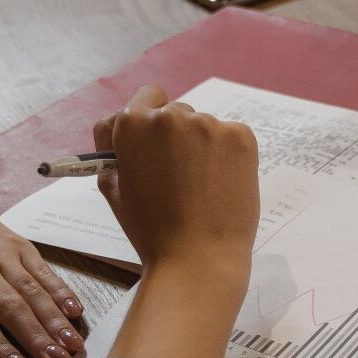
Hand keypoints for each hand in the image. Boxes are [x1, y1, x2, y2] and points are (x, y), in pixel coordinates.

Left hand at [0, 189, 86, 357]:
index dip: (2, 348)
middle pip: (12, 307)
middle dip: (39, 338)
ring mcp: (2, 253)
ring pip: (32, 291)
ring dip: (56, 321)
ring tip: (73, 345)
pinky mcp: (21, 244)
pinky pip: (44, 271)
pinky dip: (61, 292)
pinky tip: (76, 312)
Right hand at [93, 86, 259, 280]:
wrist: (198, 258)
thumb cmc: (152, 230)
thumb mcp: (115, 190)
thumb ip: (115, 156)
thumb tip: (123, 137)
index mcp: (133, 123)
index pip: (144, 98)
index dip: (147, 120)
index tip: (153, 140)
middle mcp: (171, 116)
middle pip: (176, 112)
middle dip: (175, 136)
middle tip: (178, 173)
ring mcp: (209, 124)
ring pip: (204, 127)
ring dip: (202, 146)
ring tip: (202, 186)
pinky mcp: (242, 137)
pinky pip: (232, 137)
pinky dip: (228, 155)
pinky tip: (222, 183)